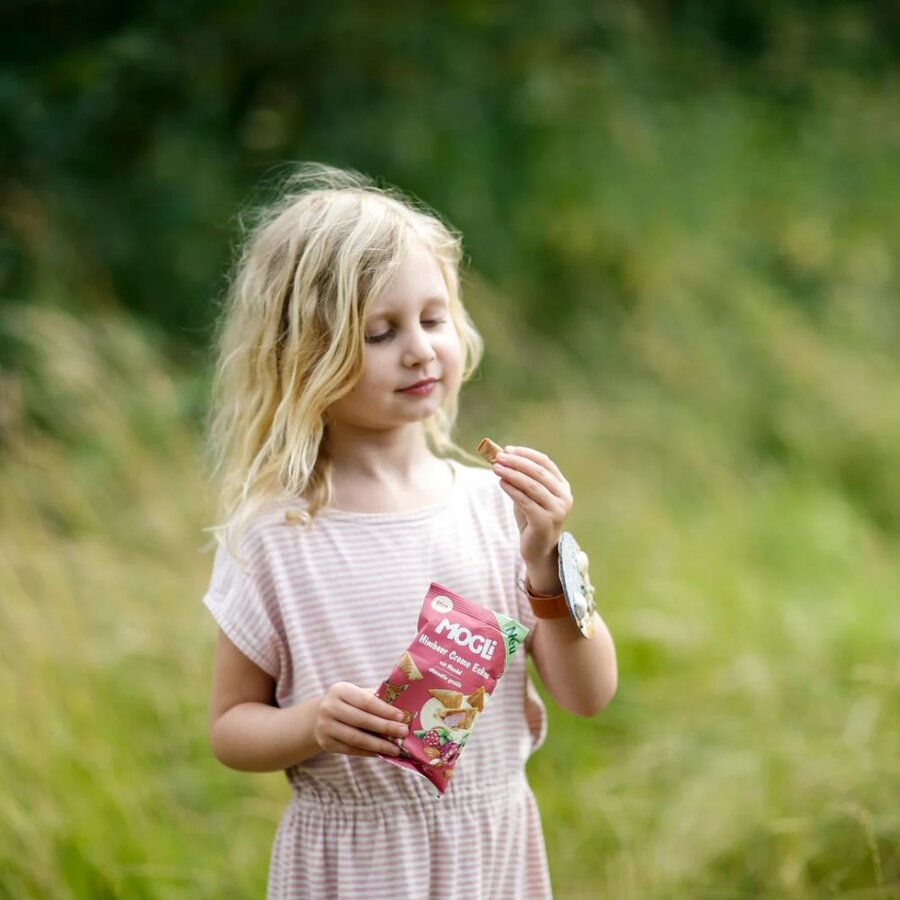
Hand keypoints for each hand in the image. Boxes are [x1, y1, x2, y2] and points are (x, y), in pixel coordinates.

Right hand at [313, 682, 408, 757]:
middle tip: (403, 732)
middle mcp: (329, 707)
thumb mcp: (357, 694)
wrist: (318, 717)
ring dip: (378, 744)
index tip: (401, 717)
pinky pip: (351, 750)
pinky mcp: (326, 743)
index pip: (365, 701)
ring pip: (356, 738)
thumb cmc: (348, 703)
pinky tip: (381, 753)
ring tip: (396, 748)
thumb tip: (403, 710)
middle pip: (361, 720)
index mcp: (340, 690)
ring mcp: (325, 727)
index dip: (384, 710)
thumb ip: (375, 699)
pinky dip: (368, 752)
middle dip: (385, 727)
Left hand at [492, 446, 572, 580]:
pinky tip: (501, 483)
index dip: (526, 454)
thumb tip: (501, 456)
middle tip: (499, 457)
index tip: (508, 449)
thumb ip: (520, 478)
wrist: (538, 549)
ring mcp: (557, 510)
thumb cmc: (531, 518)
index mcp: (562, 486)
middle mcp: (564, 497)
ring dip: (512, 474)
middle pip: (539, 472)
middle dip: (517, 462)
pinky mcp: (546, 521)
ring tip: (496, 468)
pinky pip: (526, 501)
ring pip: (532, 486)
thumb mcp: (528, 495)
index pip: (545, 462)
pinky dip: (512, 490)